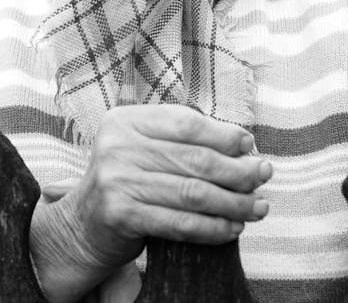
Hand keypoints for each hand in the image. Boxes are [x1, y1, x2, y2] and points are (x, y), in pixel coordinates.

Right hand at [31, 104, 271, 301]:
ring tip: (258, 206)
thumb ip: (178, 137)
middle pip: (194, 158)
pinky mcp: (122, 215)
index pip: (185, 122)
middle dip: (238, 169)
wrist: (82, 224)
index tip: (250, 145)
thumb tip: (242, 143)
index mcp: (126, 119)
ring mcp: (117, 180)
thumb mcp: (143, 146)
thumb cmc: (126, 178)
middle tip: (264, 175)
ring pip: (192, 192)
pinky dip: (212, 227)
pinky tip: (232, 228)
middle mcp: (118, 145)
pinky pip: (180, 222)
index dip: (223, 133)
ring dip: (233, 202)